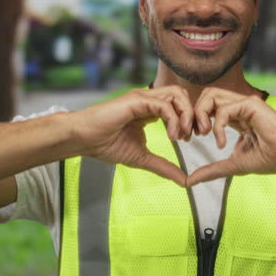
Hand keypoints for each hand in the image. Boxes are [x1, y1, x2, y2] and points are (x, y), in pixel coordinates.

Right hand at [69, 86, 192, 185]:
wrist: (83, 139)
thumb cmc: (105, 145)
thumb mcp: (142, 158)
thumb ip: (163, 166)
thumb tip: (184, 181)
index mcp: (150, 110)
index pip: (179, 105)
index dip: (188, 120)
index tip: (188, 139)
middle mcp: (148, 100)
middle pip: (182, 95)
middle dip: (192, 114)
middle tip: (192, 136)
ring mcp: (143, 98)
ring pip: (176, 94)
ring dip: (185, 114)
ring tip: (182, 135)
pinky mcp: (137, 100)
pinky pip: (164, 104)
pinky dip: (173, 119)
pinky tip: (171, 136)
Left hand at [186, 88, 275, 186]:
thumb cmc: (270, 160)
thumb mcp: (234, 164)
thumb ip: (212, 170)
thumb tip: (190, 181)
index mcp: (235, 118)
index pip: (207, 109)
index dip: (195, 120)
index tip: (191, 138)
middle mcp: (238, 107)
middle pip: (205, 97)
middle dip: (193, 114)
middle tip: (193, 135)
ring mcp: (244, 103)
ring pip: (210, 95)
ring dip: (201, 114)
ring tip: (203, 134)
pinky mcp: (250, 104)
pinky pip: (224, 109)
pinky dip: (218, 126)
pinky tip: (222, 143)